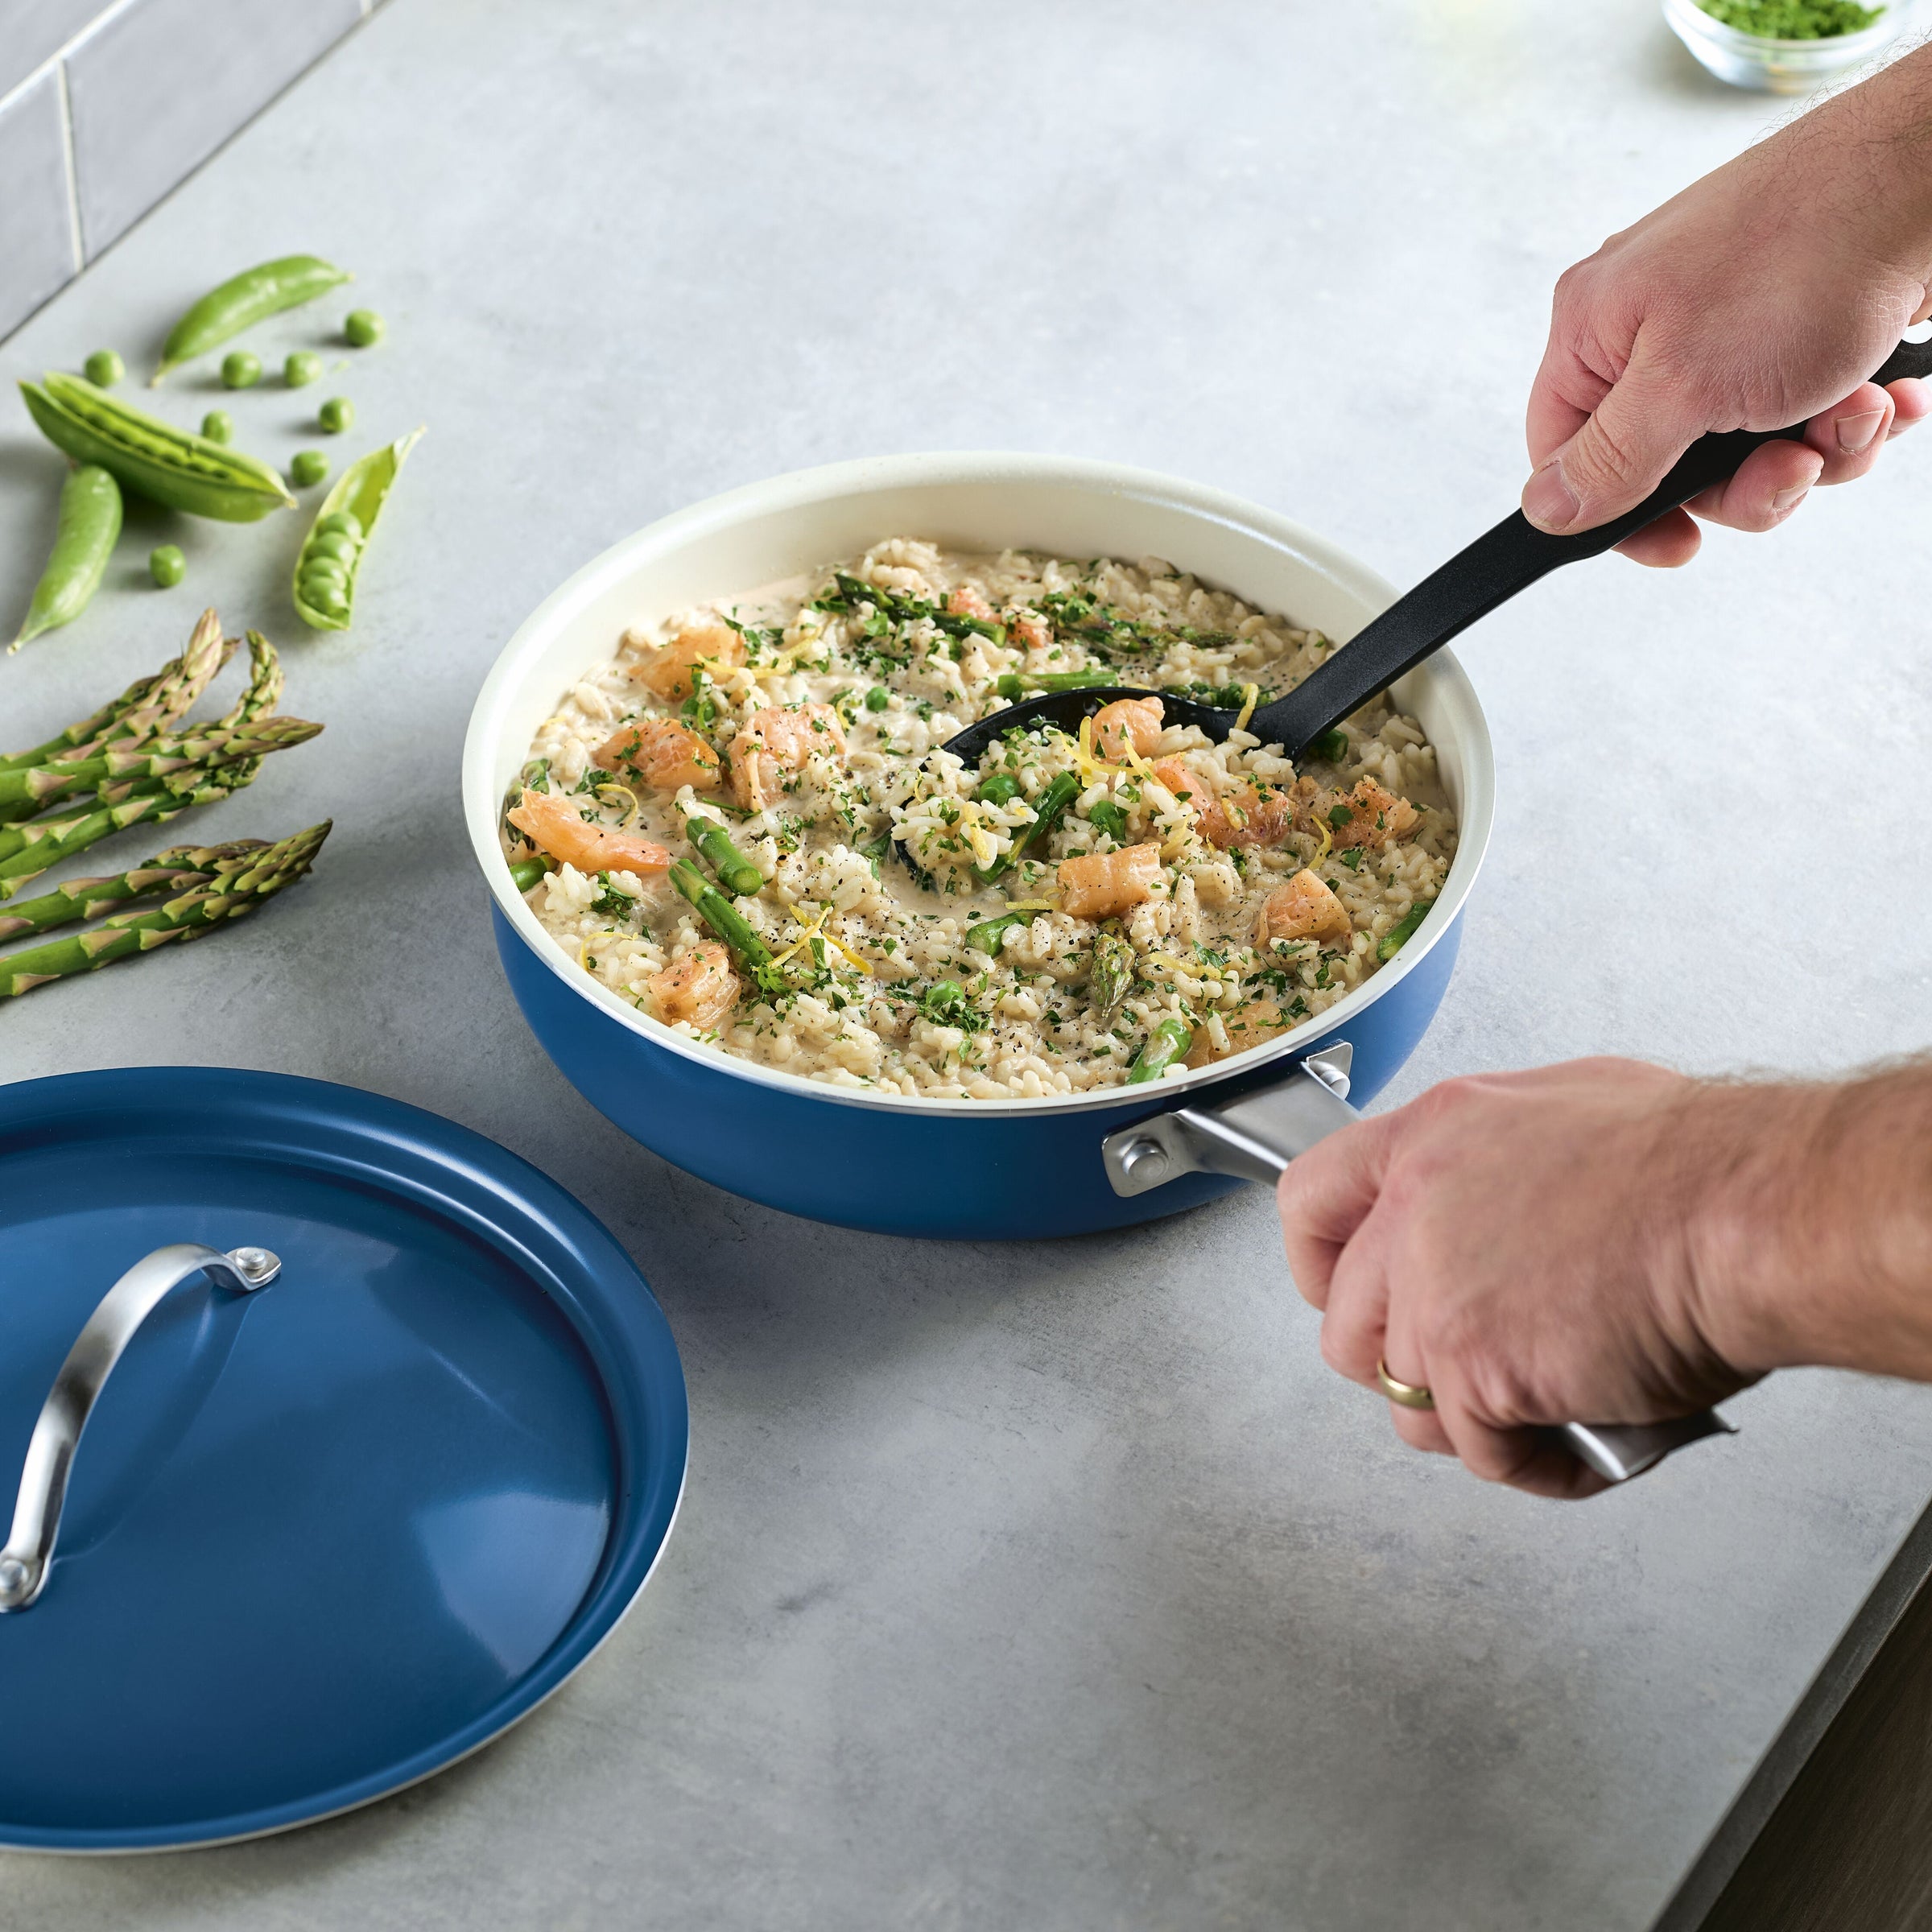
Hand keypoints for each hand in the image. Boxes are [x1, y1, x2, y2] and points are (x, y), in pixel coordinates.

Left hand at [1276, 1060, 1764, 1498]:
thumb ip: (1499, 1162)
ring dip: (1467, 1421)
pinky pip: (1480, 1452)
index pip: (1311, 1199)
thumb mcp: (1569, 1112)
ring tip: (1535, 1411)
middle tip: (1465, 1373)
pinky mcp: (1476, 1368)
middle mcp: (1416, 1210)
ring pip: (1405, 1399)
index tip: (1335, 1289)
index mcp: (1432, 1136)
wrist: (1751, 1214)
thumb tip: (1500, 1196)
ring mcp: (1436, 1293)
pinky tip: (1580, 1444)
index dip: (1318, 1262)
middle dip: (1400, 1363)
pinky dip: (1533, 1465)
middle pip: (1345, 1323)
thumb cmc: (1699, 1165)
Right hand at [1522, 47, 1931, 565]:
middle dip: (1748, 483)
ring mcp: (1727, 325)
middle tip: (1791, 463)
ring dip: (1815, 449)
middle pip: (1669, 467)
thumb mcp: (1684, 385)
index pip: (1566, 456)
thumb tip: (1546, 508)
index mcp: (1595, 329)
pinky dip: (1848, 416)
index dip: (1619, 515)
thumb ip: (1609, 461)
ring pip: (1748, 448)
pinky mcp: (1795, 326)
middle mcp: (1652, 325)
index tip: (1680, 541)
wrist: (1926, 175)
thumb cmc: (1804, 251)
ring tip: (1853, 408)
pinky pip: (1804, 412)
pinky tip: (1880, 390)